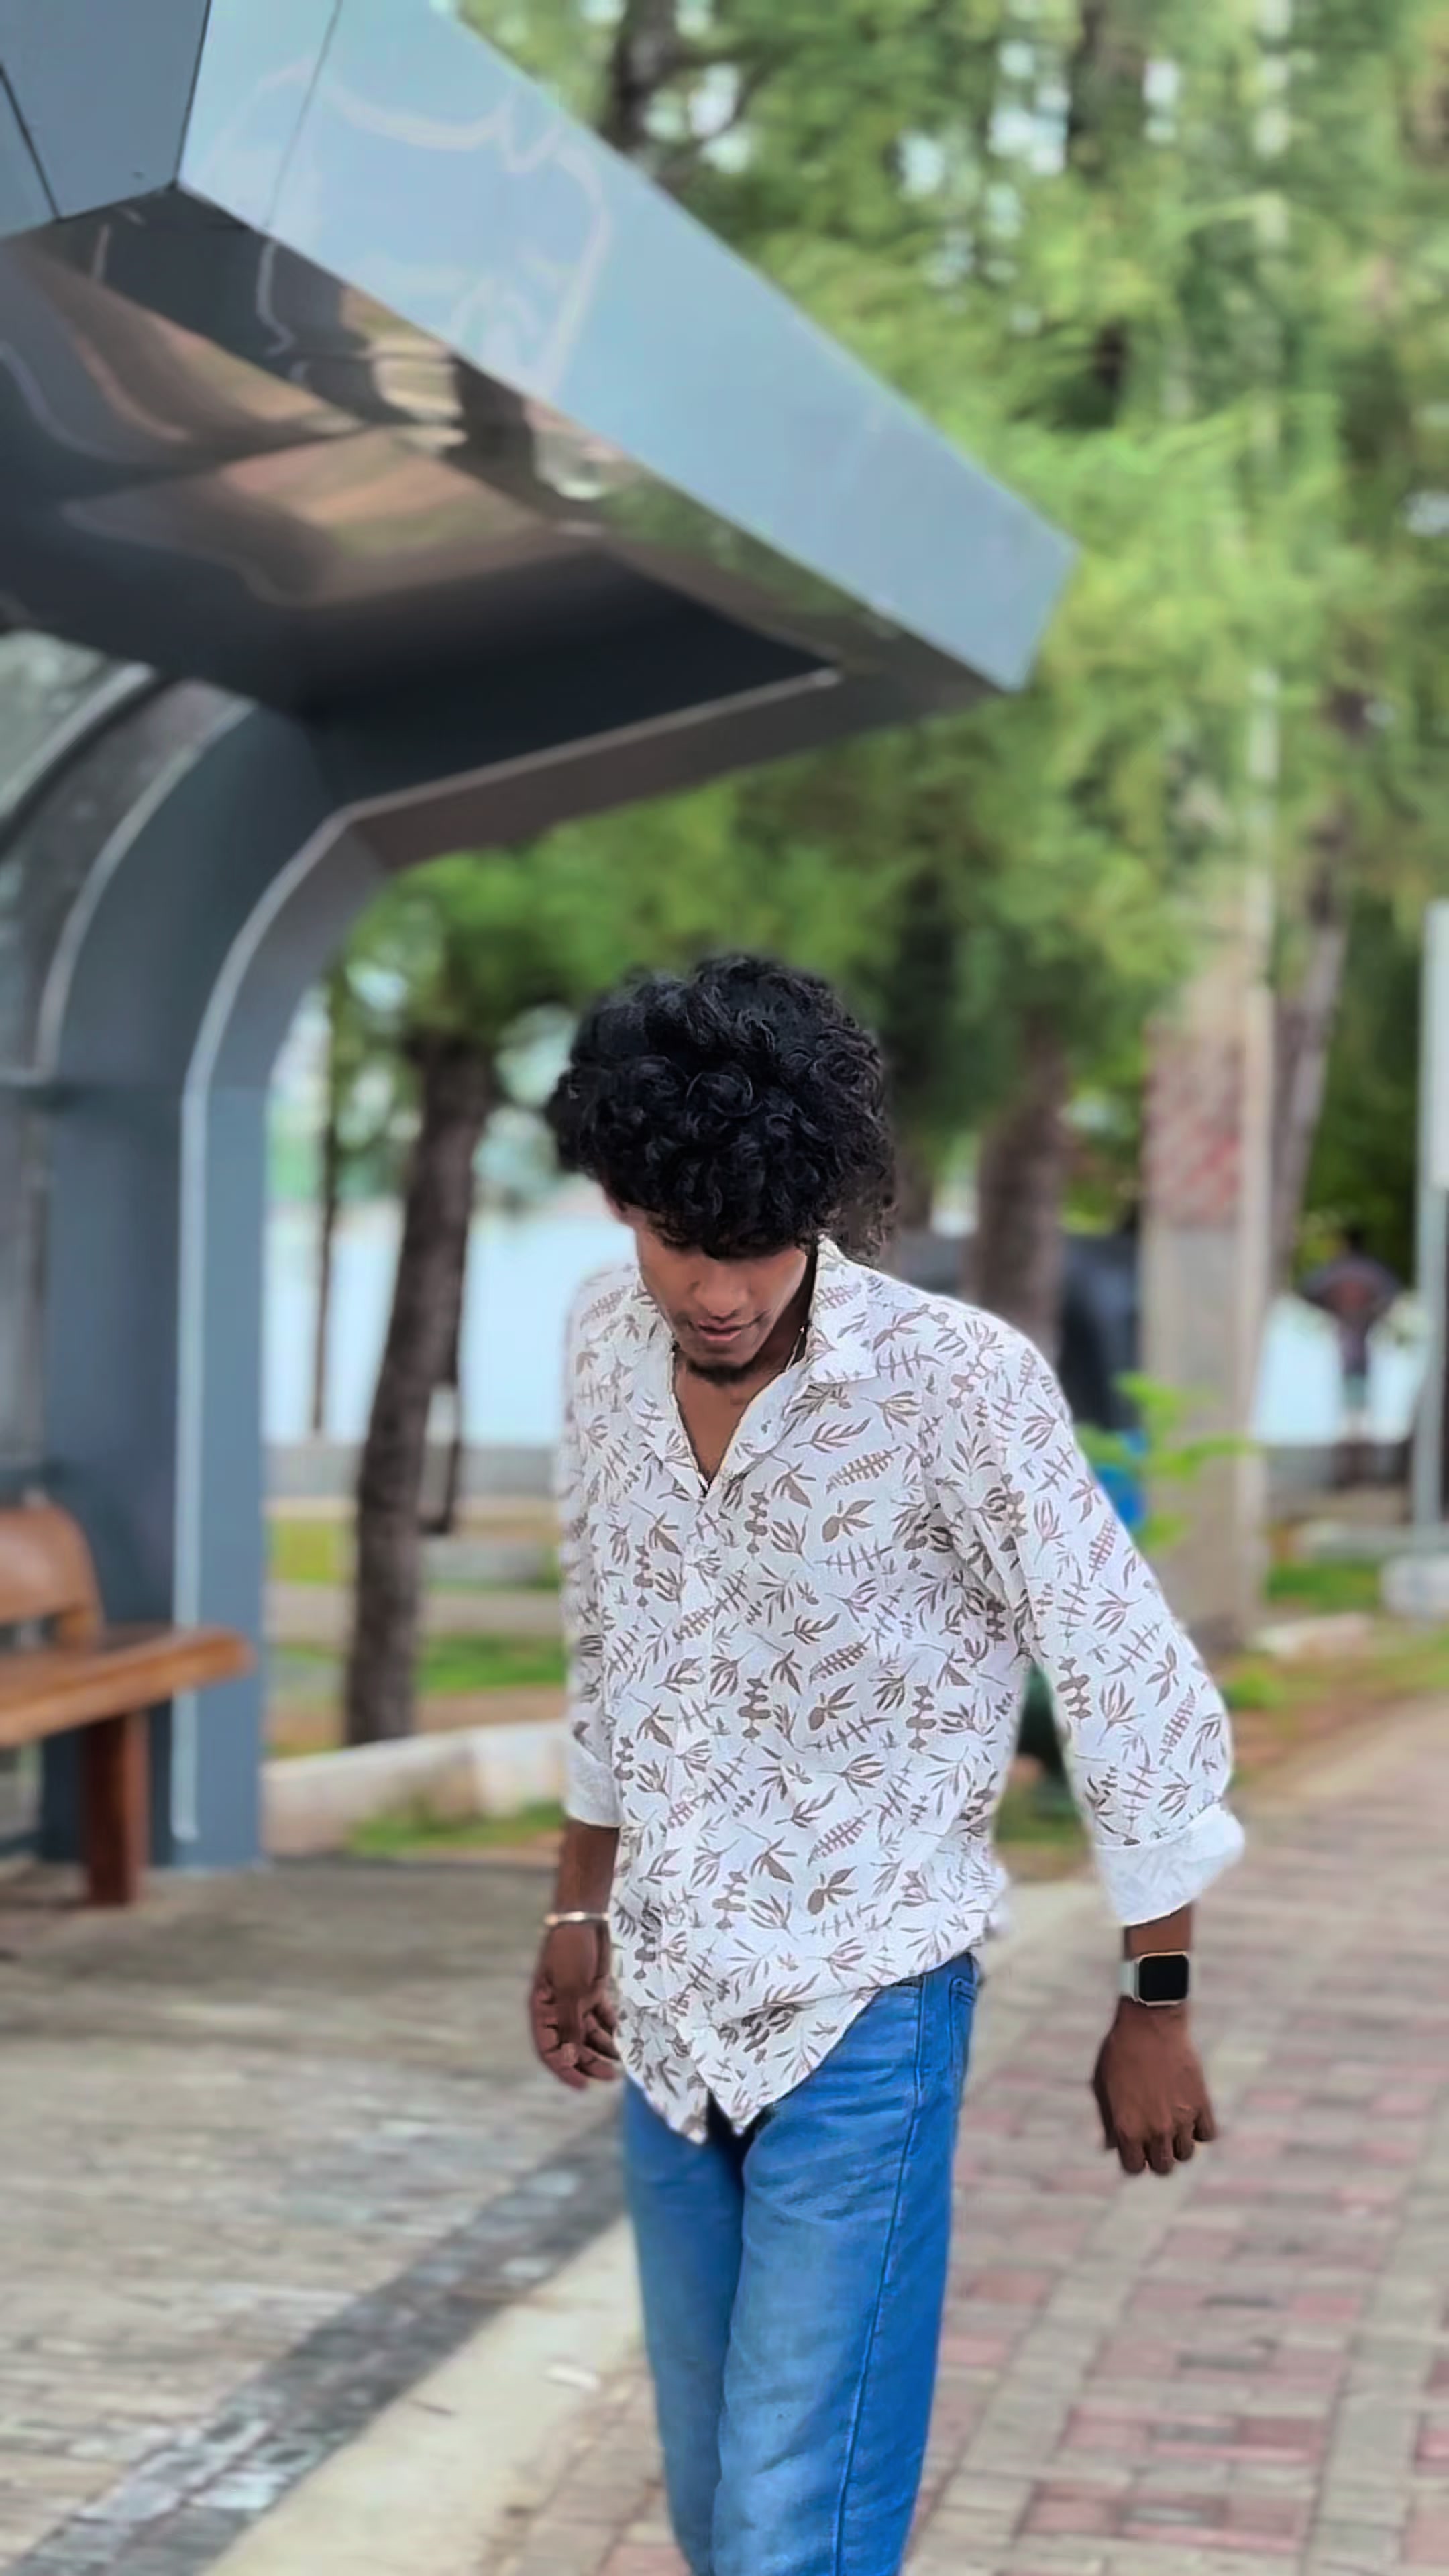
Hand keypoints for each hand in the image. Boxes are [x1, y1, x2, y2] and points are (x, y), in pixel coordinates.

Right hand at [529, 1922, 620, 2091]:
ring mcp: (575, 2000)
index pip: (549, 2049)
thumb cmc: (570, 1951)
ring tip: (621, 2062)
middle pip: (572, 2045)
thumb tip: (570, 2059)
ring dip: (602, 2048)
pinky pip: (601, 2017)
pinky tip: (623, 2039)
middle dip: (589, 2062)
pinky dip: (611, 2028)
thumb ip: (571, 2025)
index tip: (583, 2086)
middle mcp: (558, 2009)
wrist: (584, 1918)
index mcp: (543, 2010)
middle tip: (611, 2076)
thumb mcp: (570, 1990)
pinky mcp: (591, 1991)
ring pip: (588, 2034)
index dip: (564, 2069)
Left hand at [1092, 2001, 1216, 2177]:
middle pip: (1163, 2167)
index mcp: (1128, 2129)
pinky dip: (1200, 2129)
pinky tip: (1189, 2114)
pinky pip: (1207, 2134)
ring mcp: (1181, 2119)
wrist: (1150, 2022)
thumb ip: (1108, 2121)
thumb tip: (1112, 2146)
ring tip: (1171, 2124)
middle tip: (1153, 2138)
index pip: (1135, 2168)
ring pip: (1186, 2155)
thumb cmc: (1119, 2051)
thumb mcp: (1103, 2086)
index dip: (1133, 2158)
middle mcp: (1156, 2130)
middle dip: (1156, 2156)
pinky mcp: (1202, 2104)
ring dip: (1178, 2144)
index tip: (1134, 2147)